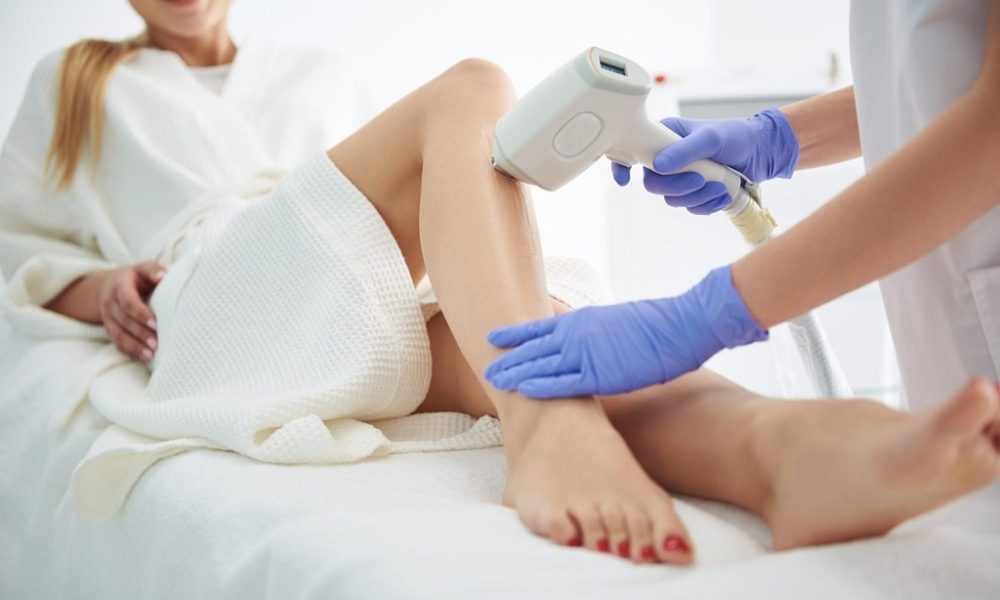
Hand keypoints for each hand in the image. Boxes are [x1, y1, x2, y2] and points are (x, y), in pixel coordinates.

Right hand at [98, 262, 164, 362]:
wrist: (111, 285)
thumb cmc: (137, 277)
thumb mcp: (144, 268)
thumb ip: (153, 270)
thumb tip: (162, 276)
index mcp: (119, 285)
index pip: (128, 302)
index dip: (141, 314)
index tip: (155, 324)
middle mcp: (110, 302)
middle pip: (124, 320)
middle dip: (140, 333)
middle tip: (156, 343)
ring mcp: (108, 317)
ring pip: (118, 334)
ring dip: (134, 346)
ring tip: (151, 355)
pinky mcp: (110, 329)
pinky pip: (117, 342)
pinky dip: (130, 351)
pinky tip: (144, 358)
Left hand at [484, 266, 767, 397]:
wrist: (680, 324)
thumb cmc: (656, 324)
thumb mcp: (614, 320)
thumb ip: (592, 331)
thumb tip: (583, 339)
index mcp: (581, 320)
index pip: (538, 327)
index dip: (513, 334)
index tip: (491, 337)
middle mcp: (577, 335)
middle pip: (533, 348)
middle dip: (508, 358)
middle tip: (486, 367)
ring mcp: (586, 354)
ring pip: (542, 365)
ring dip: (516, 373)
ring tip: (494, 379)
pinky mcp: (600, 375)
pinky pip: (564, 383)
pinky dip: (541, 386)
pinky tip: (523, 390)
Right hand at [611, 108, 798, 213]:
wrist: (763, 153)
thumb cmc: (737, 137)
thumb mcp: (712, 138)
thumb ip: (685, 150)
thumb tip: (659, 166)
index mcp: (666, 138)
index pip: (634, 151)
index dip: (622, 166)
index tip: (624, 180)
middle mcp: (670, 158)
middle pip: (654, 183)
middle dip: (677, 187)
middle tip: (699, 180)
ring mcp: (682, 177)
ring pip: (673, 199)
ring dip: (696, 198)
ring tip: (720, 186)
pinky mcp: (696, 193)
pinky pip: (691, 208)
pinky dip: (707, 205)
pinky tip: (723, 195)